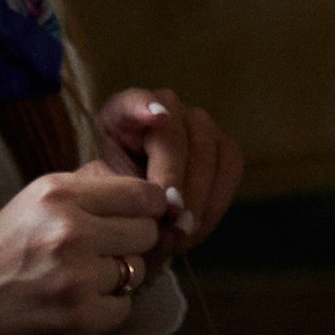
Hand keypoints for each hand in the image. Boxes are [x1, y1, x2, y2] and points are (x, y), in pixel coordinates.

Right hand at [0, 164, 175, 334]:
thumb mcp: (39, 198)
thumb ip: (91, 189)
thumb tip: (152, 192)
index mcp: (61, 193)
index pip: (143, 193)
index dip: (150, 207)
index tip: (141, 216)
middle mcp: (71, 230)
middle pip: (147, 231)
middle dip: (133, 241)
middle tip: (106, 250)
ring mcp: (75, 276)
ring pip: (136, 269)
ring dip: (118, 275)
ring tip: (85, 276)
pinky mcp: (77, 316)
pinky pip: (123, 307)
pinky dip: (108, 307)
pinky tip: (80, 301)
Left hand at [95, 85, 243, 256]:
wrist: (143, 218)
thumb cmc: (117, 203)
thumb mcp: (105, 198)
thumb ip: (118, 194)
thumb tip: (147, 201)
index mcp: (121, 114)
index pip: (130, 102)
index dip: (143, 107)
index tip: (157, 118)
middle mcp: (165, 108)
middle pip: (174, 134)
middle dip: (174, 176)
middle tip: (170, 215)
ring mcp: (199, 123)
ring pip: (206, 149)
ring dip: (196, 196)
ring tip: (181, 232)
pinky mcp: (224, 145)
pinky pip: (229, 167)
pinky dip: (215, 201)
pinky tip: (198, 227)